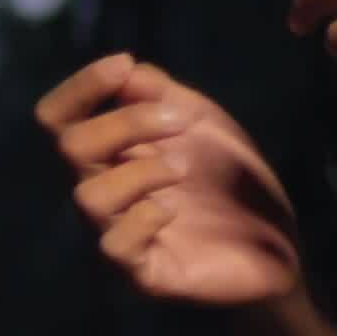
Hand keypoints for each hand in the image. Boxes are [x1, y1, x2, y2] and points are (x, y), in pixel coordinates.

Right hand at [35, 53, 302, 307]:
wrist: (275, 241)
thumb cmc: (229, 176)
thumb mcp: (202, 121)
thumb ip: (162, 94)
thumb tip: (125, 70)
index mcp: (111, 150)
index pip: (61, 118)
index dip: (81, 87)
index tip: (122, 64)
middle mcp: (105, 188)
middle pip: (70, 147)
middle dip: (125, 123)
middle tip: (179, 121)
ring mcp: (119, 231)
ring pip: (88, 197)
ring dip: (139, 172)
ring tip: (182, 168)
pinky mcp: (143, 271)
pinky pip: (115, 246)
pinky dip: (144, 218)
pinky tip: (173, 210)